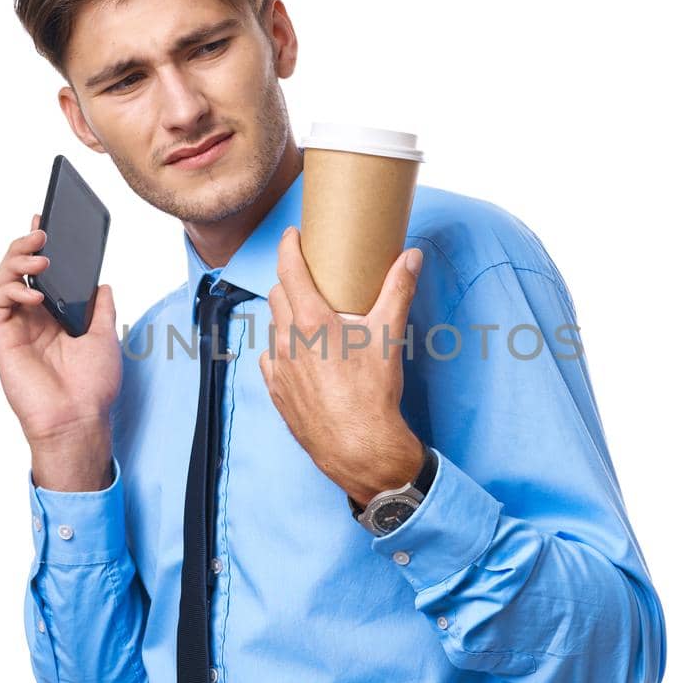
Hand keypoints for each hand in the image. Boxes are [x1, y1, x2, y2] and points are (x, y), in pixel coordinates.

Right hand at [0, 213, 120, 447]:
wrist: (80, 419)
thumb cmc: (93, 386)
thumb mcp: (104, 337)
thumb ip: (99, 307)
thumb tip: (102, 282)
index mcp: (54, 315)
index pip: (42, 272)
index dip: (39, 246)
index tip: (45, 221)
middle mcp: (31, 317)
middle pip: (17, 269)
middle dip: (25, 244)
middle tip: (41, 230)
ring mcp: (15, 327)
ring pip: (1, 280)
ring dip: (16, 260)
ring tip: (40, 255)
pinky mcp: (3, 338)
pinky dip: (11, 289)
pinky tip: (33, 292)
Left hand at [259, 225, 425, 507]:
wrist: (358, 447)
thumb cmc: (373, 393)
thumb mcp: (388, 336)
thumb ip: (397, 291)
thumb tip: (411, 257)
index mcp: (311, 320)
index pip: (288, 269)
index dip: (288, 246)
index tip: (292, 235)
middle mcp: (287, 339)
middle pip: (277, 294)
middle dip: (290, 281)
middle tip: (310, 279)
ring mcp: (278, 367)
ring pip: (273, 326)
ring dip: (286, 315)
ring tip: (309, 318)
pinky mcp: (276, 390)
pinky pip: (271, 358)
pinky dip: (282, 348)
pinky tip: (300, 354)